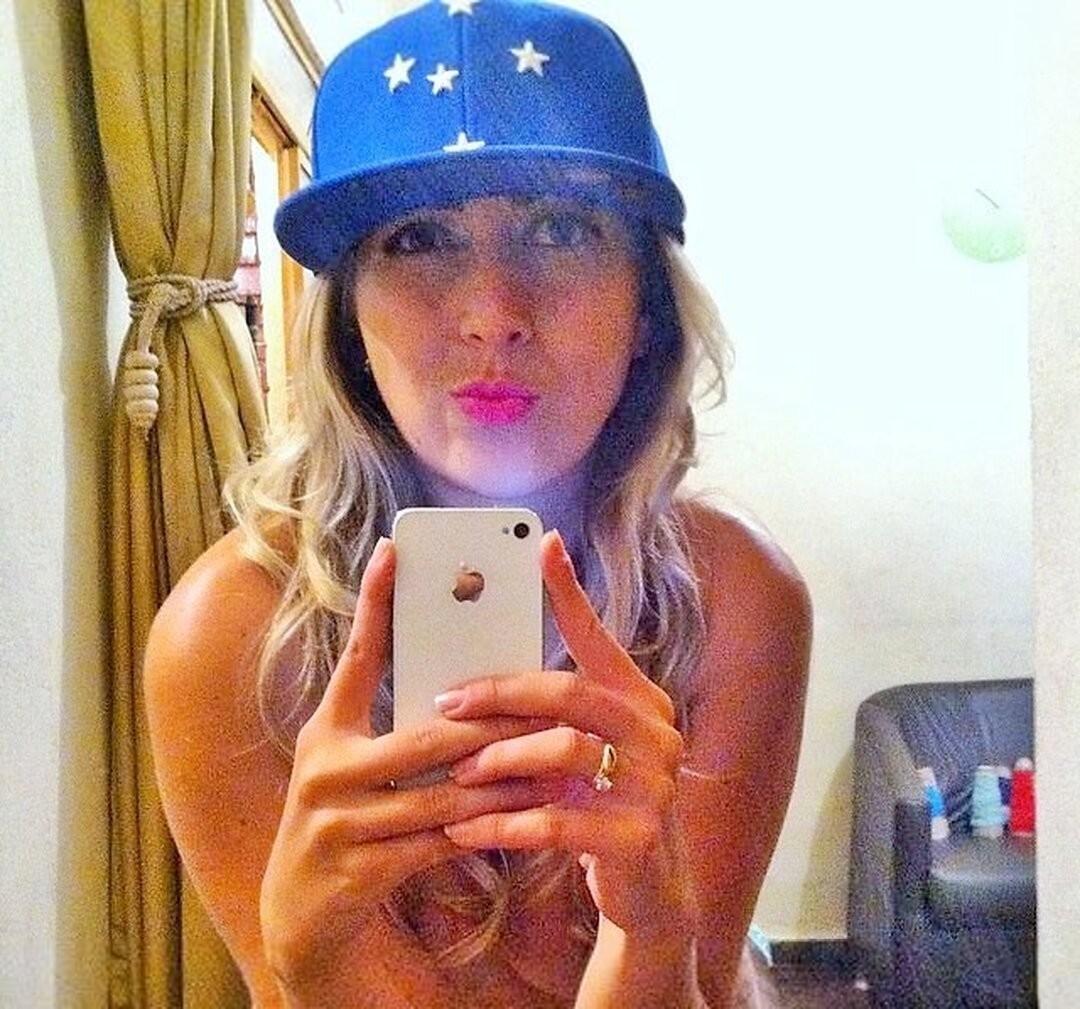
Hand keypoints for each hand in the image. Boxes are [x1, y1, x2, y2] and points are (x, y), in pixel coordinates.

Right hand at [259, 537, 560, 999]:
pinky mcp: (357, 871)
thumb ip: (395, 725)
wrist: (301, 914)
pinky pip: (440, 842)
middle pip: (428, 735)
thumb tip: (467, 684)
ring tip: (557, 766)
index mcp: (328, 730)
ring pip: (445, 793)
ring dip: (508, 782)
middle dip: (497, 724)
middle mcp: (327, 768)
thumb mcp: (355, 764)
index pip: (356, 656)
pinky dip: (487, 831)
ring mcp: (337, 822)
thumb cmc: (345, 818)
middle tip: (553, 704)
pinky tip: (525, 821)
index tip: (394, 550)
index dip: (375, 603)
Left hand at [436, 531, 696, 937]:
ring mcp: (653, 785)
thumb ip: (549, 714)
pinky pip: (557, 821)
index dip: (570, 593)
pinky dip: (504, 823)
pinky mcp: (637, 839)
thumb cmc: (600, 804)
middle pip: (570, 692)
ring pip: (564, 751)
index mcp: (640, 700)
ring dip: (500, 759)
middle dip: (501, 694)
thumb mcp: (580, 750)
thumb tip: (479, 675)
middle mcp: (656, 732)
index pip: (598, 639)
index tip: (542, 545)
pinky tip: (464, 830)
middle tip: (447, 700)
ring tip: (455, 772)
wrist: (648, 891)